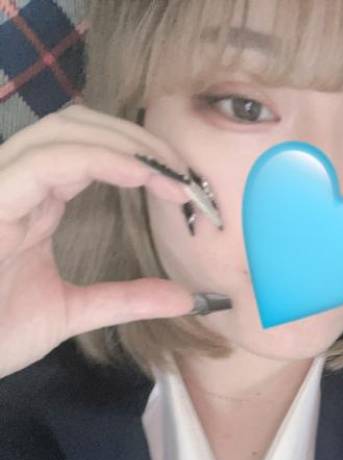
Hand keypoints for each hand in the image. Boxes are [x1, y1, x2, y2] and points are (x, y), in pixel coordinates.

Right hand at [0, 103, 194, 378]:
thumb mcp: (73, 312)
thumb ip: (126, 300)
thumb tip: (186, 298)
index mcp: (33, 203)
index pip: (87, 152)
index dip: (138, 157)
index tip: (184, 185)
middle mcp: (16, 185)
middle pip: (77, 126)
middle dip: (136, 139)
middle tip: (184, 171)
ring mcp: (0, 188)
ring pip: (61, 132)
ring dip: (123, 143)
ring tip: (169, 171)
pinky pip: (43, 162)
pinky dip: (97, 158)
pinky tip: (137, 173)